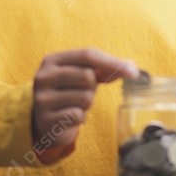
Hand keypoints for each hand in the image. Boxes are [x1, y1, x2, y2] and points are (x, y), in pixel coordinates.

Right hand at [30, 48, 138, 162]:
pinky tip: (69, 117)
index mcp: (52, 60)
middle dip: (93, 87)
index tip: (133, 73)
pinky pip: (79, 115)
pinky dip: (81, 118)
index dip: (112, 62)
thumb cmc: (68, 92)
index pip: (87, 55)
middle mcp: (43, 77)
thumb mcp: (81, 74)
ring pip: (85, 97)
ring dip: (87, 103)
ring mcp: (42, 99)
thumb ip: (104, 68)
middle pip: (87, 76)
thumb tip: (130, 69)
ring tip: (74, 104)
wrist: (43, 120)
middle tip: (83, 92)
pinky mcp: (46, 120)